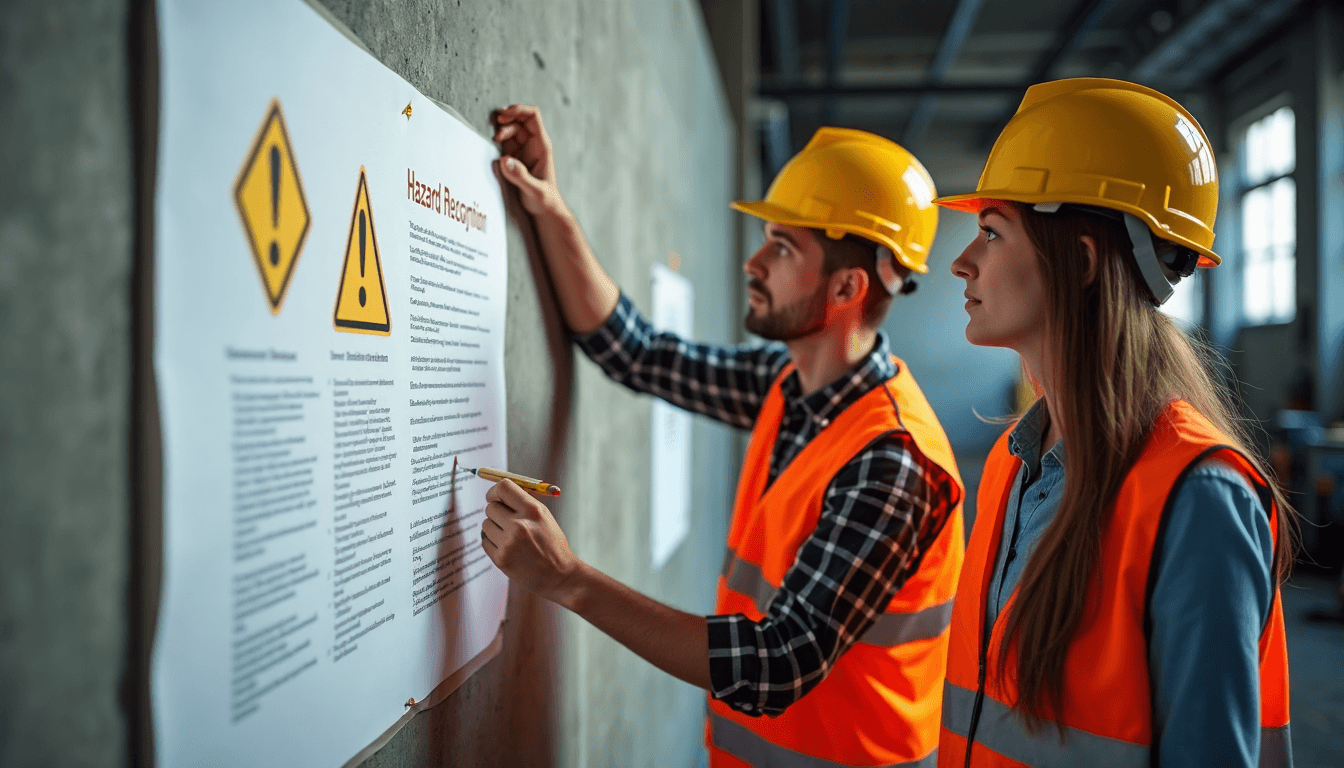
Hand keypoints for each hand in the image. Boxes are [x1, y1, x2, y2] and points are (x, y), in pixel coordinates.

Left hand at [481, 479, 582, 605]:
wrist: (560, 576)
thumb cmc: (553, 545)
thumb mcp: (544, 517)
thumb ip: (523, 502)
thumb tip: (500, 490)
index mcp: (533, 510)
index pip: (503, 487)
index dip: (495, 491)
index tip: (496, 497)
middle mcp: (519, 525)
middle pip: (491, 507)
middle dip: (496, 512)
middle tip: (506, 520)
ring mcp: (508, 543)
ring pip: (486, 524)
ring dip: (494, 528)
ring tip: (511, 537)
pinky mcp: (501, 559)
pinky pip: (485, 541)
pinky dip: (493, 543)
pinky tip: (509, 549)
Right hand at [492, 104, 565, 217]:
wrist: (545, 211)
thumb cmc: (545, 201)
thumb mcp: (535, 191)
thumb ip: (520, 176)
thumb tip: (504, 160)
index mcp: (542, 146)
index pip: (533, 117)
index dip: (518, 110)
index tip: (503, 115)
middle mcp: (534, 144)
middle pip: (521, 118)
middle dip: (508, 117)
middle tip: (496, 123)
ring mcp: (524, 150)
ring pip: (512, 128)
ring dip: (502, 129)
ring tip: (496, 139)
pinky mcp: (516, 157)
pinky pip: (507, 141)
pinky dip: (499, 138)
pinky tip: (495, 144)